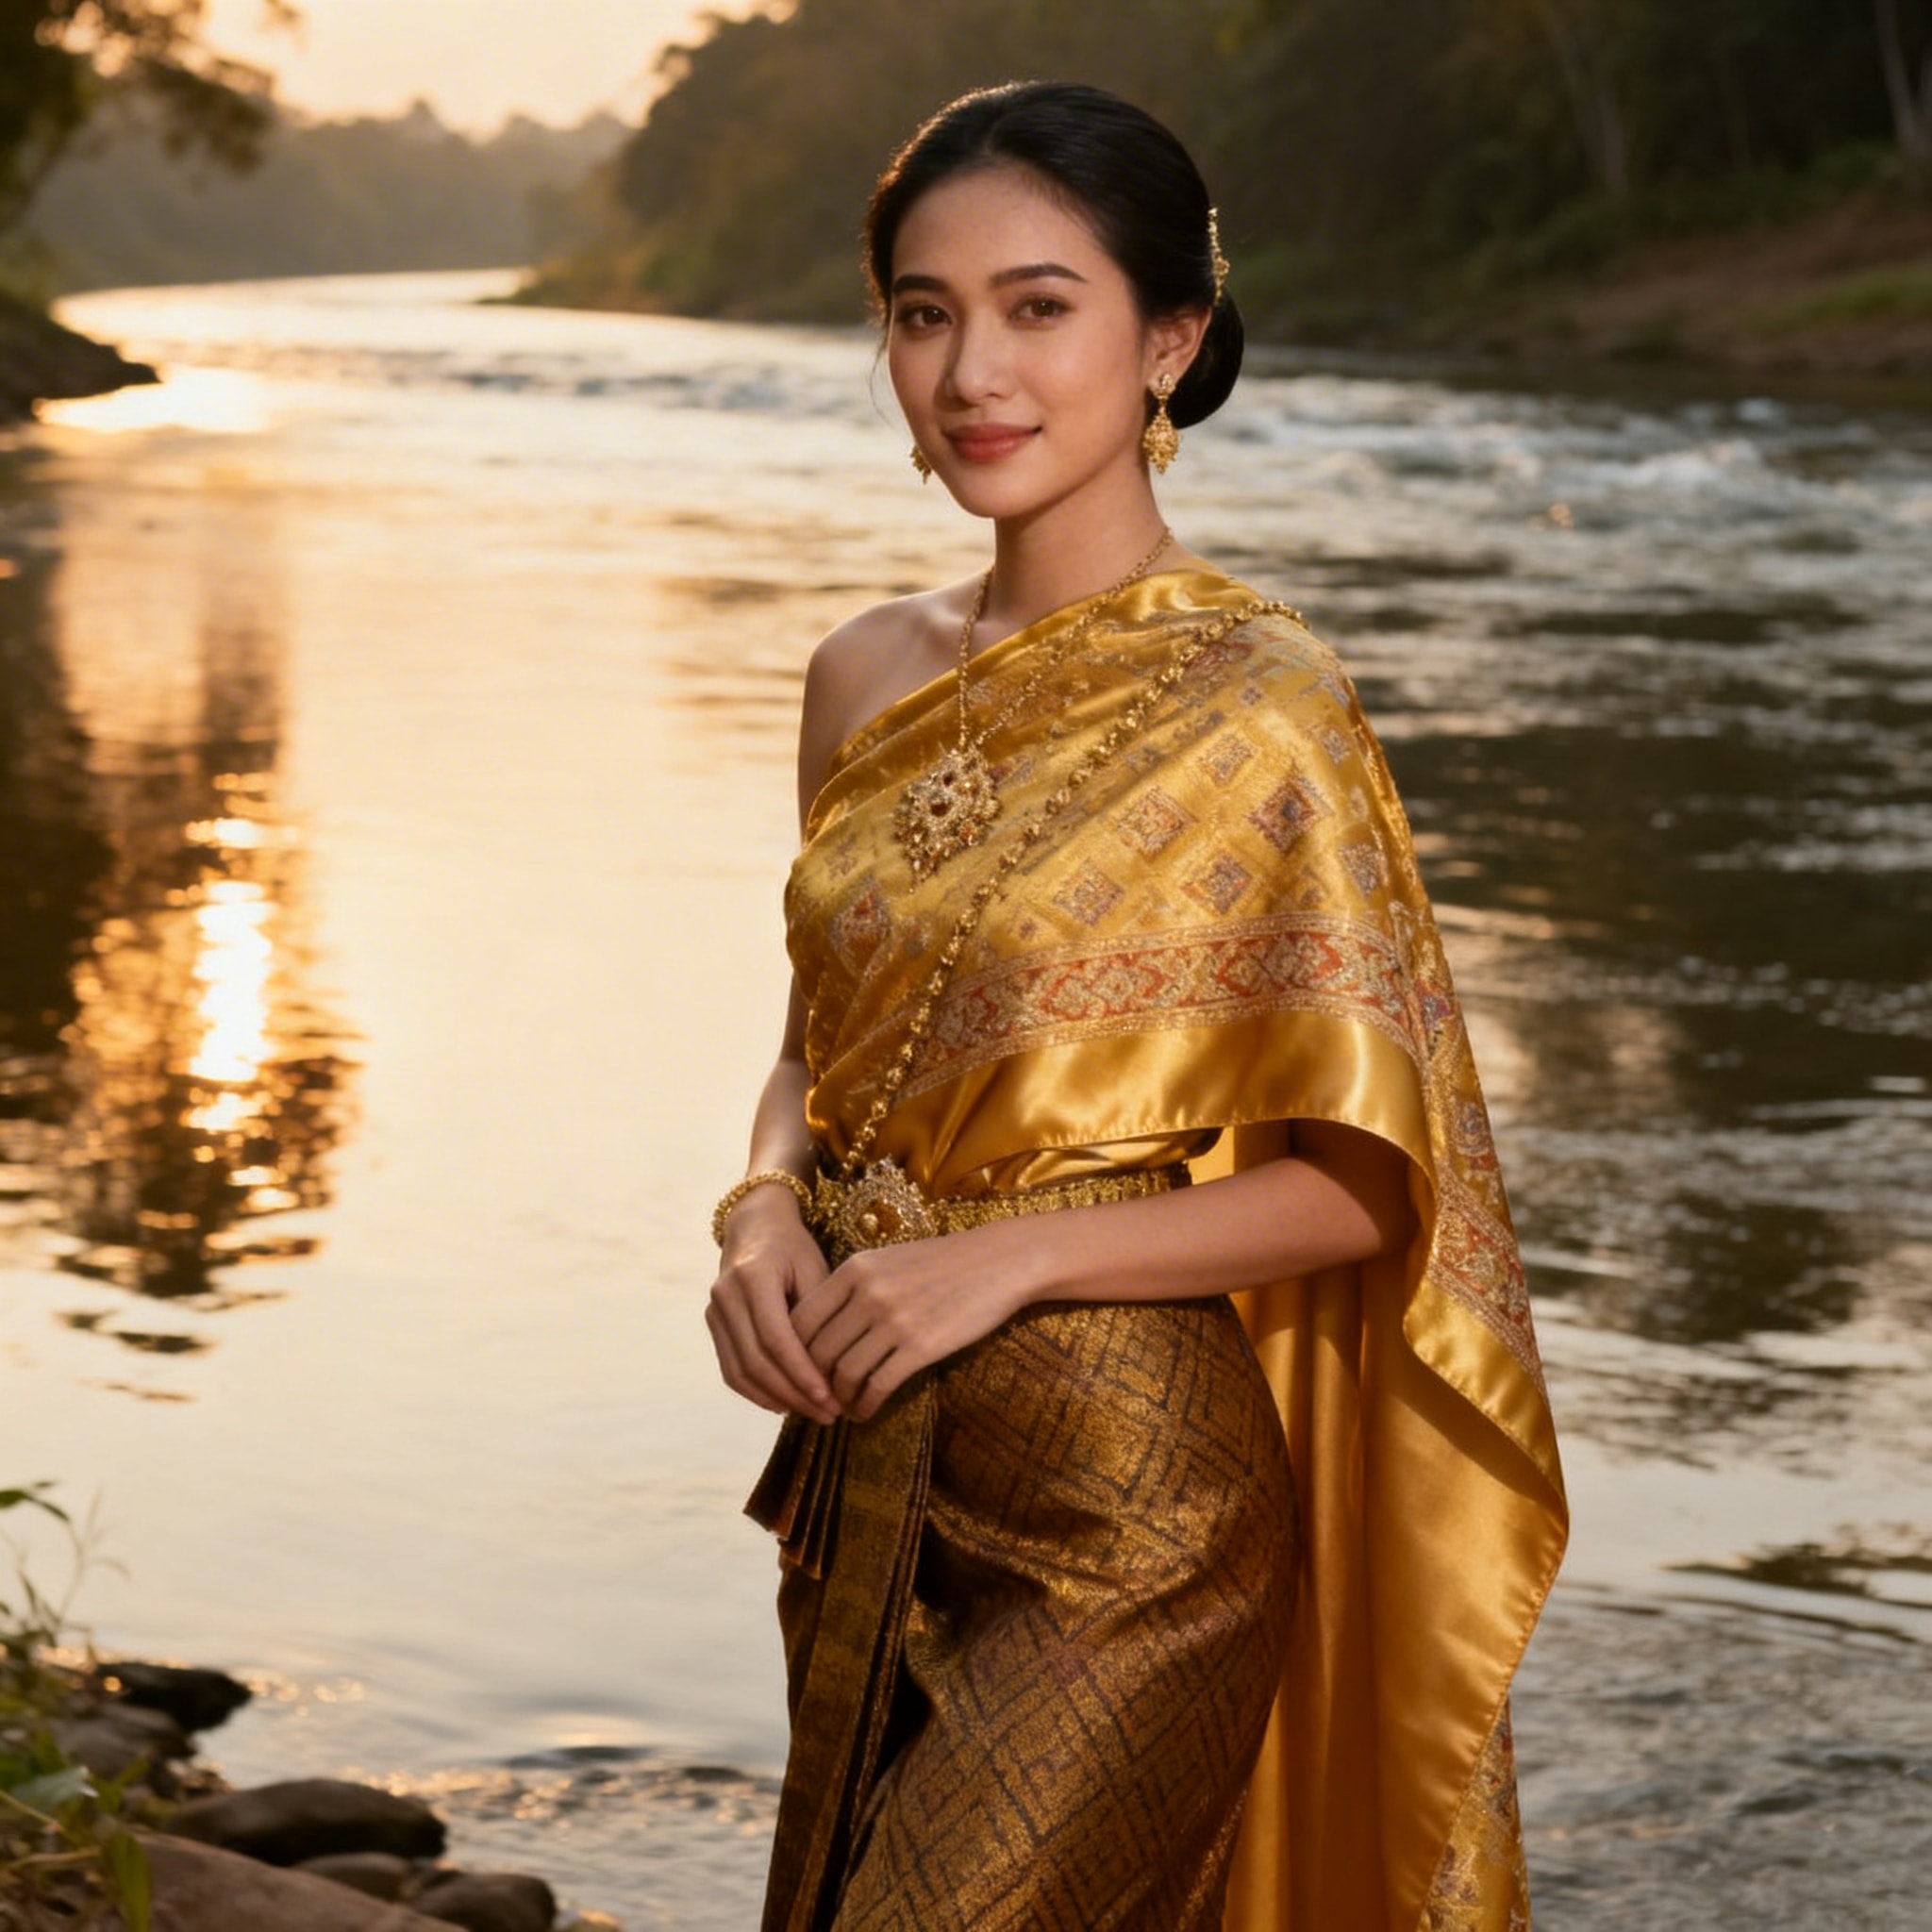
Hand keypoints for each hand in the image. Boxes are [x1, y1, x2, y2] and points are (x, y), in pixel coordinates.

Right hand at [707, 1193, 838, 1422]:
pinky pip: (731, 1369)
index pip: (776, 1338)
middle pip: (756, 1361)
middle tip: (828, 1414)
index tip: (830, 1398)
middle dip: (793, 1394)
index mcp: (753, 1276)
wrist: (756, 1226)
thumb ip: (819, 1316)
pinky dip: (756, 1392)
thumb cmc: (795, 1248)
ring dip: (775, 1399)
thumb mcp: (816, 1269)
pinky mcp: (713, 1324)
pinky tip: (784, 1402)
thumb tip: (831, 1372)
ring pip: (739, 1371)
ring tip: (811, 1413)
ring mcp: (714, 1310)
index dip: (801, 1374)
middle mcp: (726, 1294)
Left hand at [790, 1227, 1027, 1421]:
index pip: (801, 1320)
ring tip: (842, 1408)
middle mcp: (867, 1293)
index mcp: (854, 1269)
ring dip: (838, 1399)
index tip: (798, 1372)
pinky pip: (878, 1385)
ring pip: (844, 1373)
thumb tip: (820, 1331)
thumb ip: (853, 1288)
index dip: (792, 1353)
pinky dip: (865, 1405)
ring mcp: (894, 1320)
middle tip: (816, 1399)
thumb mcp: (888, 1261)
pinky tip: (865, 1412)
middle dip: (811, 1383)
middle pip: (817, 1351)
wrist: (998, 1262)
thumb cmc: (942, 1263)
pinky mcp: (921, 1346)